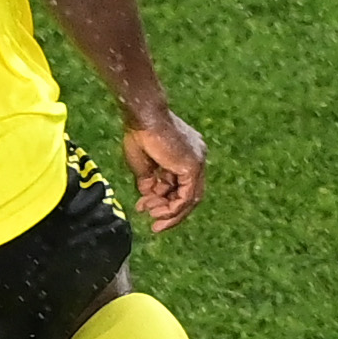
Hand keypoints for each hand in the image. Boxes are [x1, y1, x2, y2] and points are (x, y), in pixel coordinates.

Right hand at [121, 111, 207, 232]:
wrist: (143, 117)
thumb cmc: (140, 133)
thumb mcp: (143, 164)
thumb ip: (148, 181)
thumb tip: (147, 197)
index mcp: (186, 154)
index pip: (180, 184)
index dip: (164, 199)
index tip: (146, 206)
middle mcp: (196, 158)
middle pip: (187, 193)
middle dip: (169, 209)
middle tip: (153, 220)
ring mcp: (197, 163)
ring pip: (189, 199)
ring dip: (170, 212)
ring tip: (153, 218)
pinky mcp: (193, 168)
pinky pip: (187, 197)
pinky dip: (173, 209)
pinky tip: (158, 213)